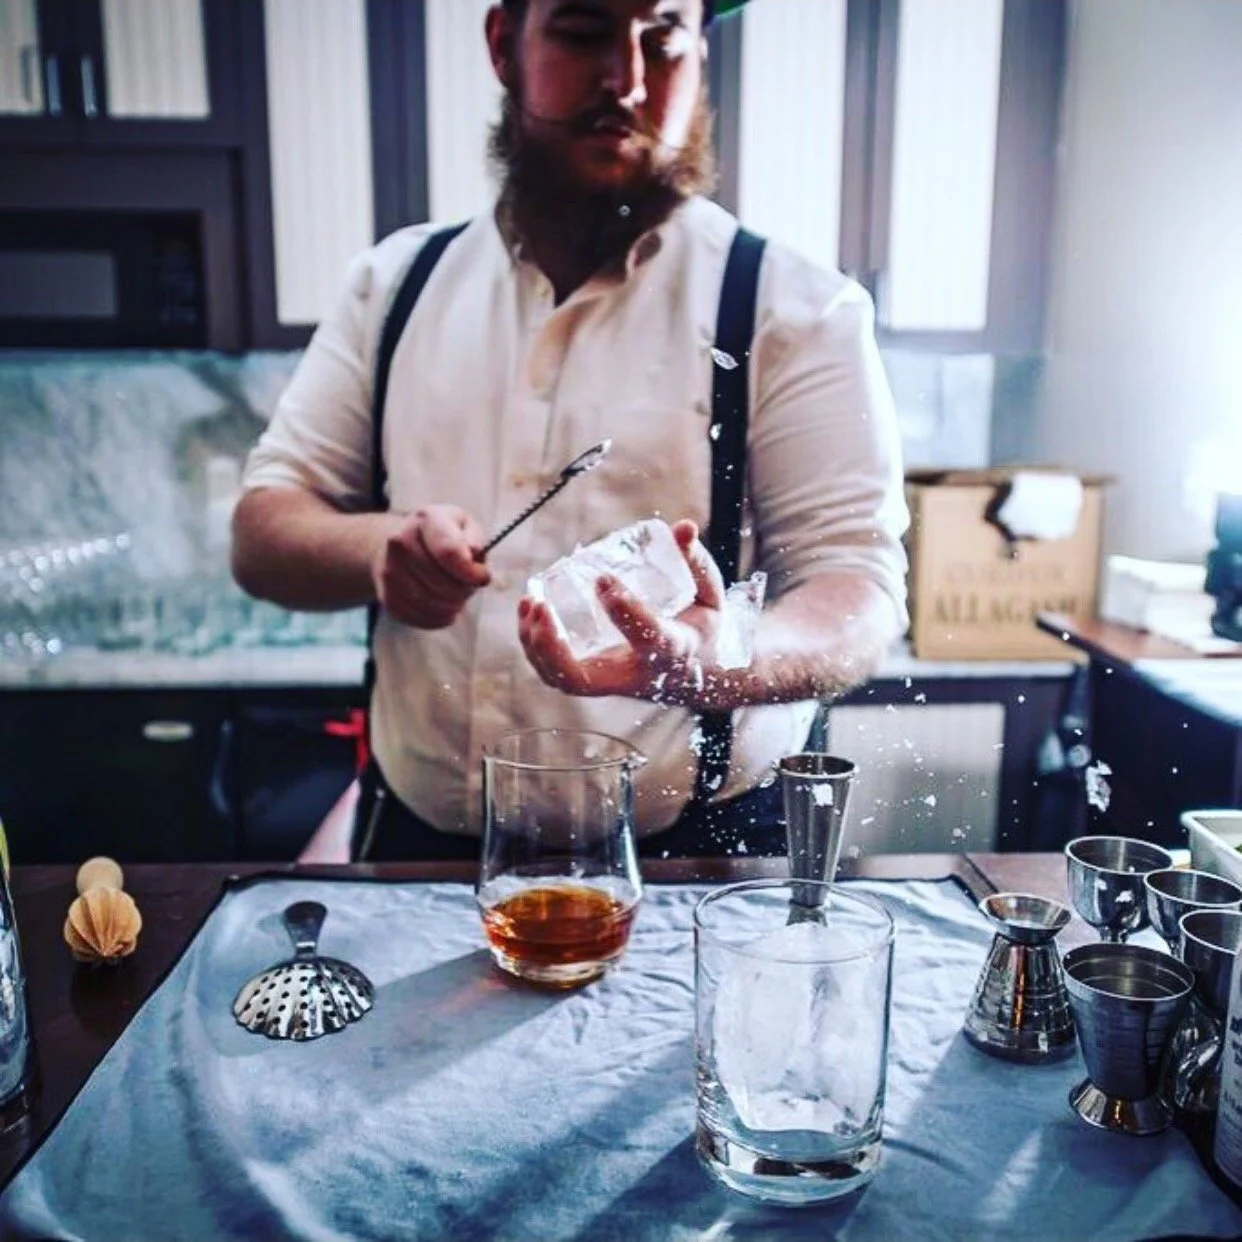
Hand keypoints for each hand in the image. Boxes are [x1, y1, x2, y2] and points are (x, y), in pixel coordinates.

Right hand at [373, 504, 490, 628]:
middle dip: (464, 589)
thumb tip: (474, 552)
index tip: (482, 577)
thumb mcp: (464, 524)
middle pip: (443, 583)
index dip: (471, 572)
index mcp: (426, 520)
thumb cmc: (441, 535)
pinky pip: (420, 618)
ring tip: (456, 595)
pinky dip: (438, 617)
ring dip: (452, 606)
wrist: (400, 545)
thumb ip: (474, 537)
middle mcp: (400, 543)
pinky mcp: (387, 597)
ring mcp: (389, 571)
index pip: (449, 553)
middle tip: (468, 585)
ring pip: (432, 604)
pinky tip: (443, 605)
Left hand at [518, 520, 728, 705]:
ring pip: (563, 679)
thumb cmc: (699, 630)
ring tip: (531, 603)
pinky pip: (558, 674)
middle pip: (584, 678)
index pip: (649, 636)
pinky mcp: (596, 680)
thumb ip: (695, 563)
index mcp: (672, 650)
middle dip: (554, 647)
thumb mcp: (709, 597)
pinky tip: (529, 613)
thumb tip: (683, 526)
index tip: (603, 578)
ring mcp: (611, 682)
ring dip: (537, 646)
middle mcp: (636, 674)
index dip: (624, 609)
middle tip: (542, 606)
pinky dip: (536, 649)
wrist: (697, 677)